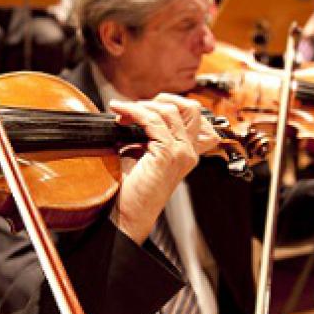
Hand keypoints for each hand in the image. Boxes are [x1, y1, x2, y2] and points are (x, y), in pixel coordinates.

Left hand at [109, 95, 208, 243]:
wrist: (128, 214)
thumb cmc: (133, 190)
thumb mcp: (143, 155)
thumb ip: (147, 135)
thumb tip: (134, 113)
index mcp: (187, 152)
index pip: (192, 116)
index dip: (168, 105)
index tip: (142, 109)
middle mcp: (189, 152)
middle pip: (191, 108)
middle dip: (161, 100)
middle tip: (136, 107)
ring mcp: (182, 153)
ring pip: (170, 110)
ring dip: (141, 105)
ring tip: (122, 112)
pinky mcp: (168, 154)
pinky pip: (152, 121)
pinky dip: (134, 112)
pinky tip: (120, 113)